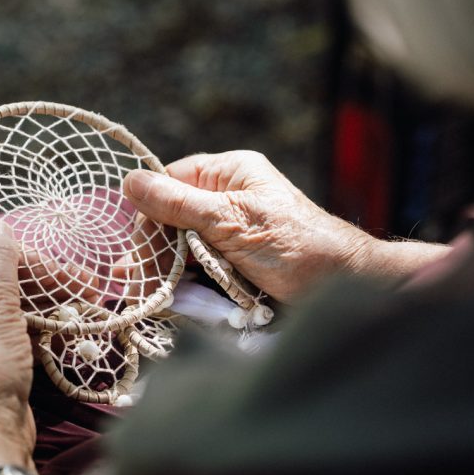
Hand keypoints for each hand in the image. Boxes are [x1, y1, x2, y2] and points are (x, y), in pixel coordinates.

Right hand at [123, 151, 446, 301]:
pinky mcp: (237, 264)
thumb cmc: (296, 245)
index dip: (149, 210)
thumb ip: (178, 203)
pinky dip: (189, 286)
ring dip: (169, 271)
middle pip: (173, 218)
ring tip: (147, 292)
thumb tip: (129, 182)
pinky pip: (201, 270)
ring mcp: (233, 233)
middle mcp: (228, 198)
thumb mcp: (230, 221)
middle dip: (155, 248)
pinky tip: (174, 300)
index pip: (170, 181)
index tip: (133, 242)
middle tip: (133, 277)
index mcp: (230, 174)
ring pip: (184, 248)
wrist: (344, 287)